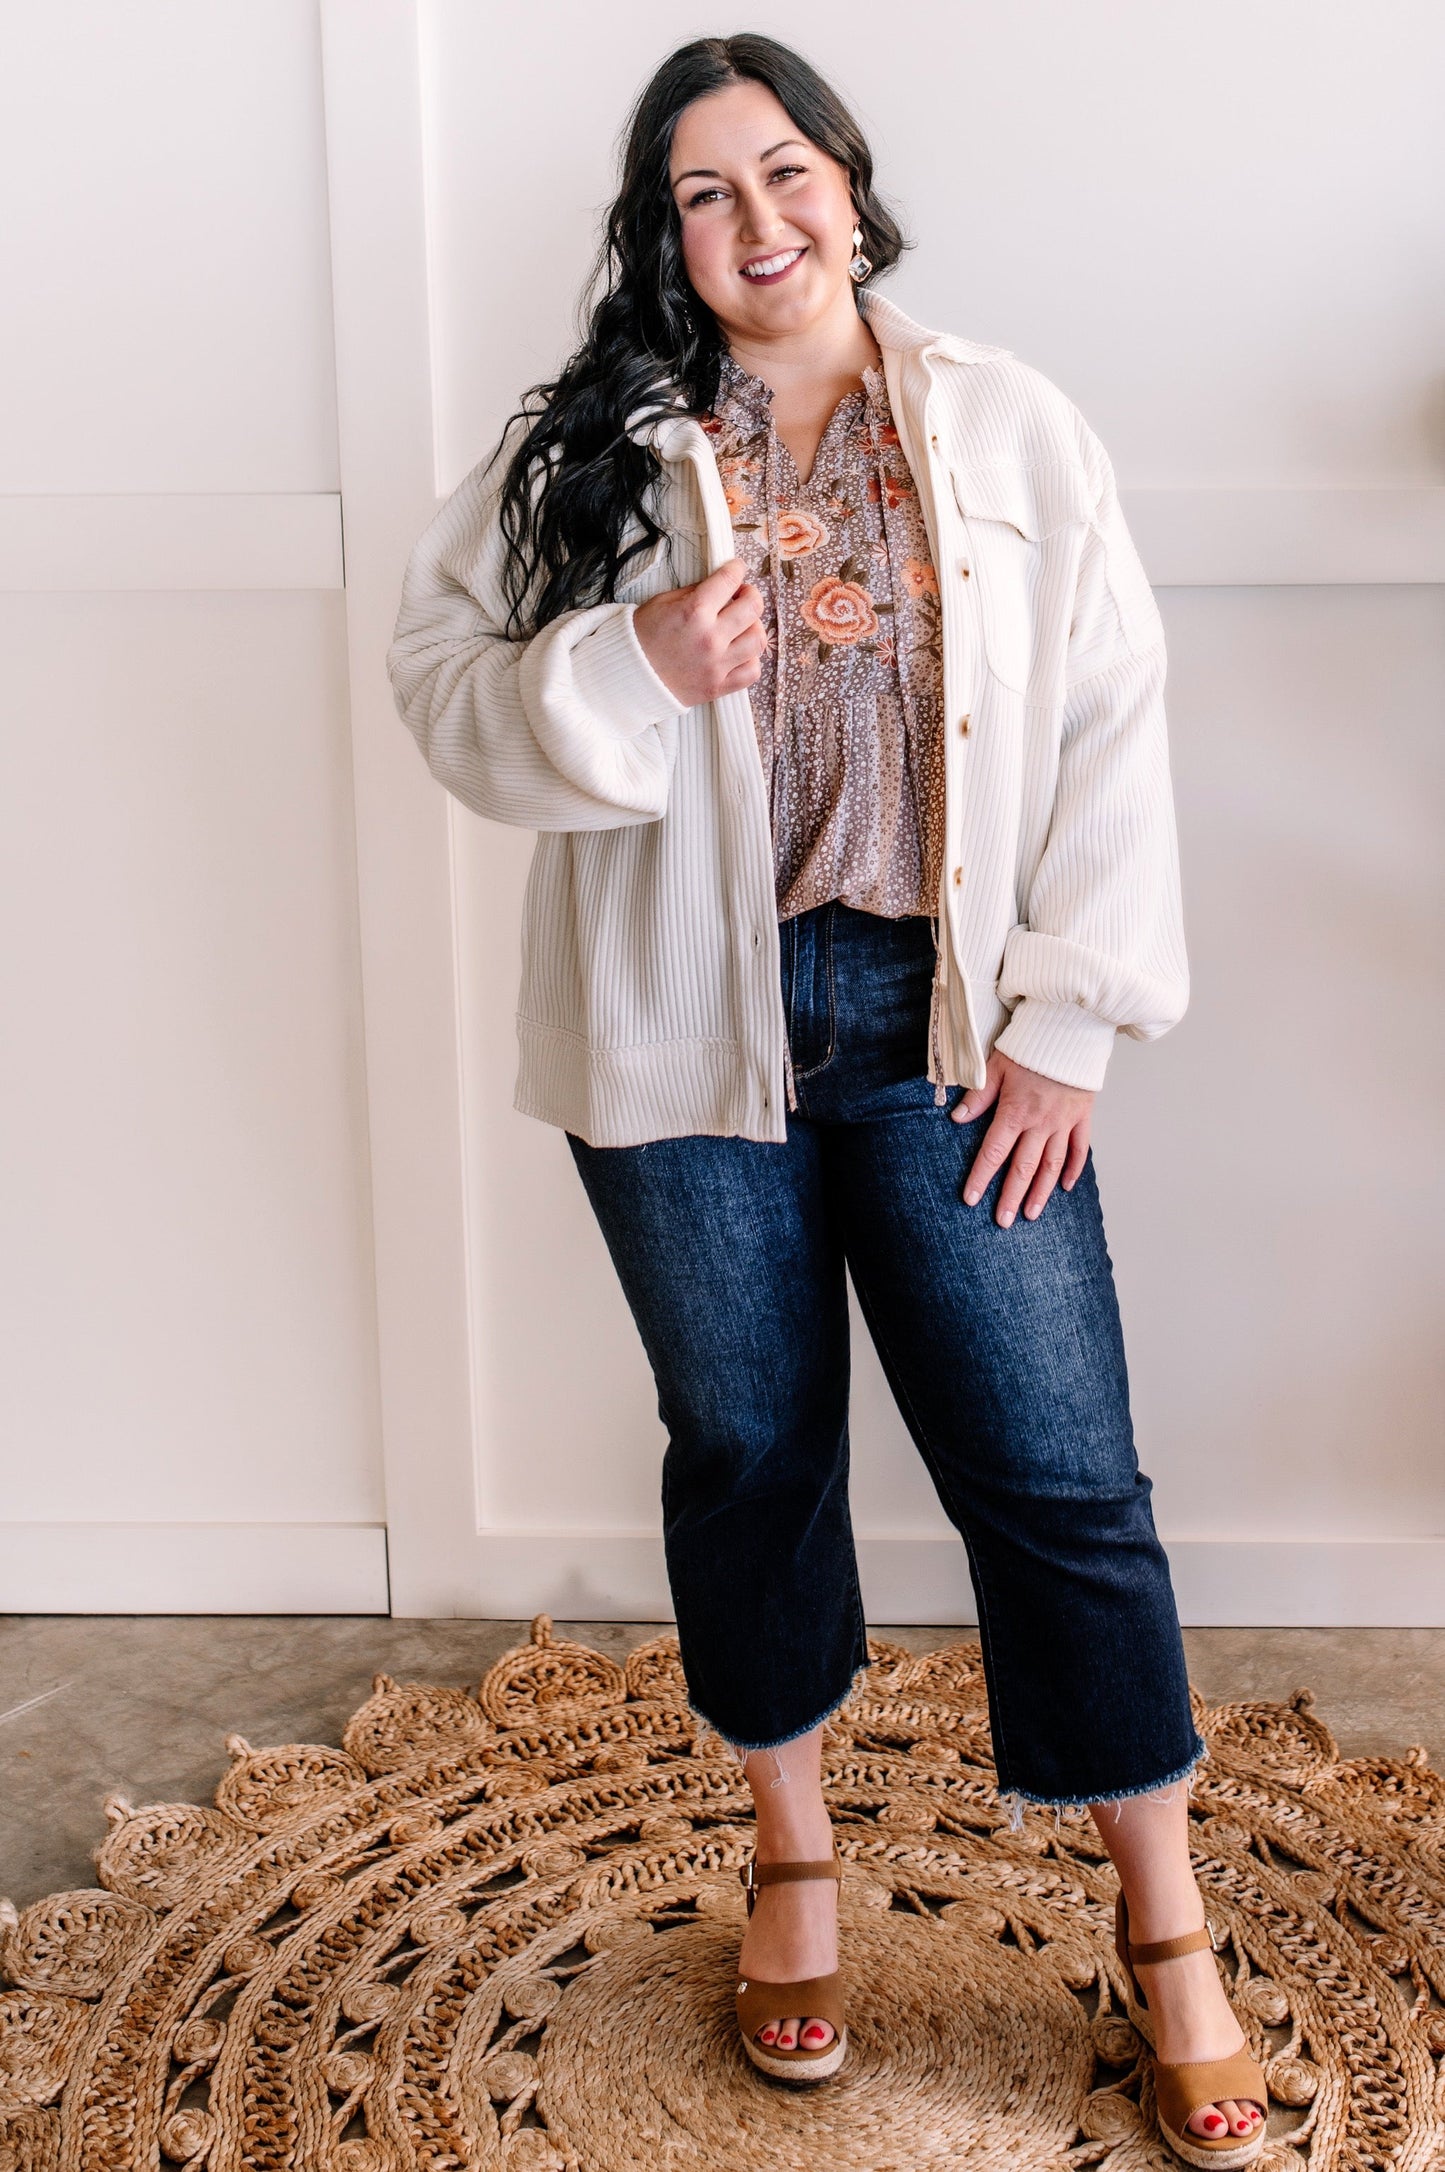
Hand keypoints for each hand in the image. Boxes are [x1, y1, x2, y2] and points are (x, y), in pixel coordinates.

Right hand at [632, 556, 766, 707]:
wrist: (629, 676)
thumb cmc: (642, 638)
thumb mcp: (663, 602)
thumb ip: (696, 592)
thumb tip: (721, 585)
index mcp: (694, 611)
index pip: (729, 580)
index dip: (736, 569)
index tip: (736, 569)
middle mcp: (710, 638)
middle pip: (752, 608)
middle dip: (751, 594)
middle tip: (743, 595)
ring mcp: (716, 665)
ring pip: (757, 640)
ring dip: (753, 627)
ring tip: (742, 625)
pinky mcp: (718, 687)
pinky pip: (752, 672)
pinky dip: (750, 659)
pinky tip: (739, 652)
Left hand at [952, 1050, 1093, 1227]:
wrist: (1071, 1028)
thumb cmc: (1030, 1045)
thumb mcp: (996, 1065)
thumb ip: (978, 1095)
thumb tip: (956, 1118)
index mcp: (1015, 1111)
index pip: (994, 1152)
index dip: (981, 1177)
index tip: (970, 1199)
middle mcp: (1041, 1122)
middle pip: (1024, 1167)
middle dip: (1010, 1196)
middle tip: (1002, 1222)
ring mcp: (1064, 1121)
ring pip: (1052, 1165)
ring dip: (1041, 1192)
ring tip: (1030, 1214)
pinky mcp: (1083, 1115)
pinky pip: (1080, 1149)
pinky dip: (1073, 1170)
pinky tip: (1065, 1187)